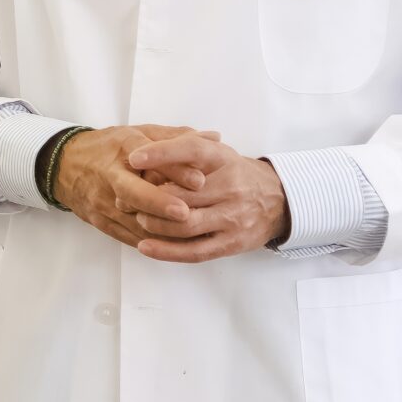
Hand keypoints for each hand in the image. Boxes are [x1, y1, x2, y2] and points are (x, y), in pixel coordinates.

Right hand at [51, 124, 215, 249]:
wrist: (64, 166)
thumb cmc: (109, 147)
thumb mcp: (139, 132)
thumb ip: (177, 136)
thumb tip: (214, 137)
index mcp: (122, 149)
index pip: (148, 158)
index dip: (174, 170)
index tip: (199, 180)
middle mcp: (110, 177)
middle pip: (134, 194)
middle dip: (160, 204)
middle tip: (186, 213)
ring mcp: (103, 202)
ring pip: (133, 221)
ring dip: (161, 230)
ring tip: (191, 236)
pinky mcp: (101, 222)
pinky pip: (128, 236)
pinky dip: (152, 243)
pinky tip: (174, 246)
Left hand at [121, 133, 291, 262]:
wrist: (277, 200)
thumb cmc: (235, 174)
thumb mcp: (217, 153)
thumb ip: (186, 149)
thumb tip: (144, 150)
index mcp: (224, 159)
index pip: (191, 151)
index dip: (161, 154)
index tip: (133, 158)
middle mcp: (230, 187)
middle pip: (181, 194)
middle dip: (147, 198)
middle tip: (124, 197)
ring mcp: (232, 217)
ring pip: (184, 224)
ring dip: (154, 224)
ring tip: (138, 218)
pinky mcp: (230, 243)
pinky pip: (194, 251)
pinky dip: (166, 251)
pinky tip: (145, 247)